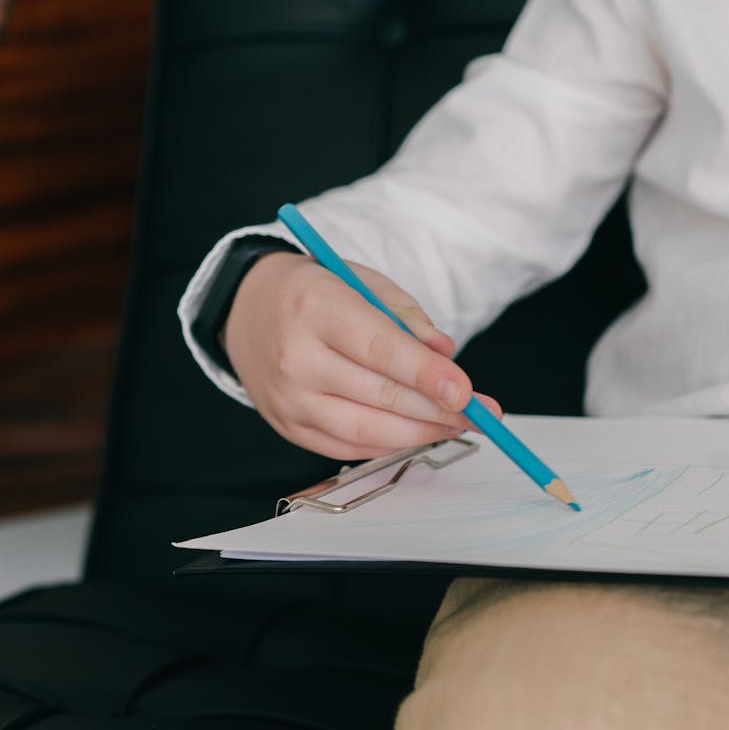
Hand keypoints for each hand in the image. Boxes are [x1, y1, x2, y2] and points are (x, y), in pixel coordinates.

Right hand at [224, 251, 502, 460]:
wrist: (249, 310)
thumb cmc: (316, 292)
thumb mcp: (363, 283)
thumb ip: (408, 318)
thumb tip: (446, 355)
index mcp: (316, 308)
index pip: (380, 349)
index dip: (426, 375)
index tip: (466, 391)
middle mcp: (295, 357)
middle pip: (379, 396)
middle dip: (437, 409)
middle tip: (479, 412)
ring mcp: (288, 398)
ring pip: (366, 430)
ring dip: (420, 433)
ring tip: (455, 424)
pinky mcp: (287, 426)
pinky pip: (348, 447)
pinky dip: (389, 443)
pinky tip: (416, 432)